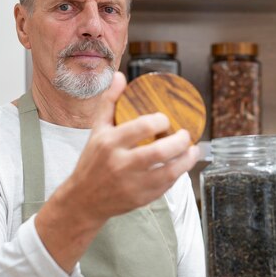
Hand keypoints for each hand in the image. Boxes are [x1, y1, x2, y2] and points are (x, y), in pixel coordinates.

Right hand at [36, 71, 200, 271]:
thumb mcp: (96, 130)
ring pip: (168, 172)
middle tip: (185, 134)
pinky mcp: (141, 199)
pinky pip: (167, 186)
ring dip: (186, 159)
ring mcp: (132, 184)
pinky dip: (178, 174)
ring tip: (192, 149)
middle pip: (159, 151)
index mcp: (109, 143)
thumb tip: (121, 76)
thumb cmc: (92, 161)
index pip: (142, 127)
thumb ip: (109, 102)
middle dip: (180, 141)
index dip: (161, 120)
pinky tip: (182, 164)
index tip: (166, 119)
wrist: (83, 200)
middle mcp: (120, 164)